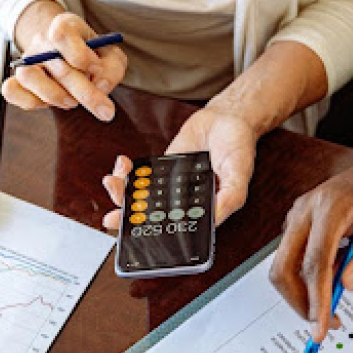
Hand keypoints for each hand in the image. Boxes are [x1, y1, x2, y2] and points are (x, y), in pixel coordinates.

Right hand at [2, 3, 126, 121]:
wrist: (72, 60)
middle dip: (84, 91)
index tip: (96, 68)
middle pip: (54, 63)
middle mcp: (42, 41)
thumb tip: (100, 85)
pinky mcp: (18, 81)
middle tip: (106, 110)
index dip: (80, 55)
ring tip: (73, 102)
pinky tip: (51, 104)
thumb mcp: (112, 58)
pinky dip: (30, 102)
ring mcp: (27, 61)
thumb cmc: (94, 58)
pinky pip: (11, 91)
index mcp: (65, 26)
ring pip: (28, 76)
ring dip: (55, 95)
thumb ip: (112, 69)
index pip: (61, 33)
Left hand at [101, 107, 256, 228]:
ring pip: (143, 197)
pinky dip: (129, 173)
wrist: (227, 118)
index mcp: (203, 210)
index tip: (134, 233)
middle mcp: (185, 201)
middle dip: (129, 217)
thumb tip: (214, 217)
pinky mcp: (163, 168)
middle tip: (113, 217)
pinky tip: (123, 166)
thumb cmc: (238, 147)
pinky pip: (142, 176)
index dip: (153, 234)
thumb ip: (229, 197)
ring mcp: (171, 185)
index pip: (175, 229)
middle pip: (152, 216)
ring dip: (123, 194)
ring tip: (113, 184)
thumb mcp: (239, 174)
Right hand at [270, 158, 352, 342]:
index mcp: (329, 206)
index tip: (321, 326)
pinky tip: (331, 281)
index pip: (315, 262)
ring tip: (334, 303)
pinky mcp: (296, 226)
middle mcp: (304, 210)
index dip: (316, 299)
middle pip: (284, 267)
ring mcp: (296, 217)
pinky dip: (306, 280)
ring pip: (283, 267)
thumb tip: (351, 283)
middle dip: (299, 302)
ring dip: (303, 294)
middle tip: (324, 324)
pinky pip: (291, 260)